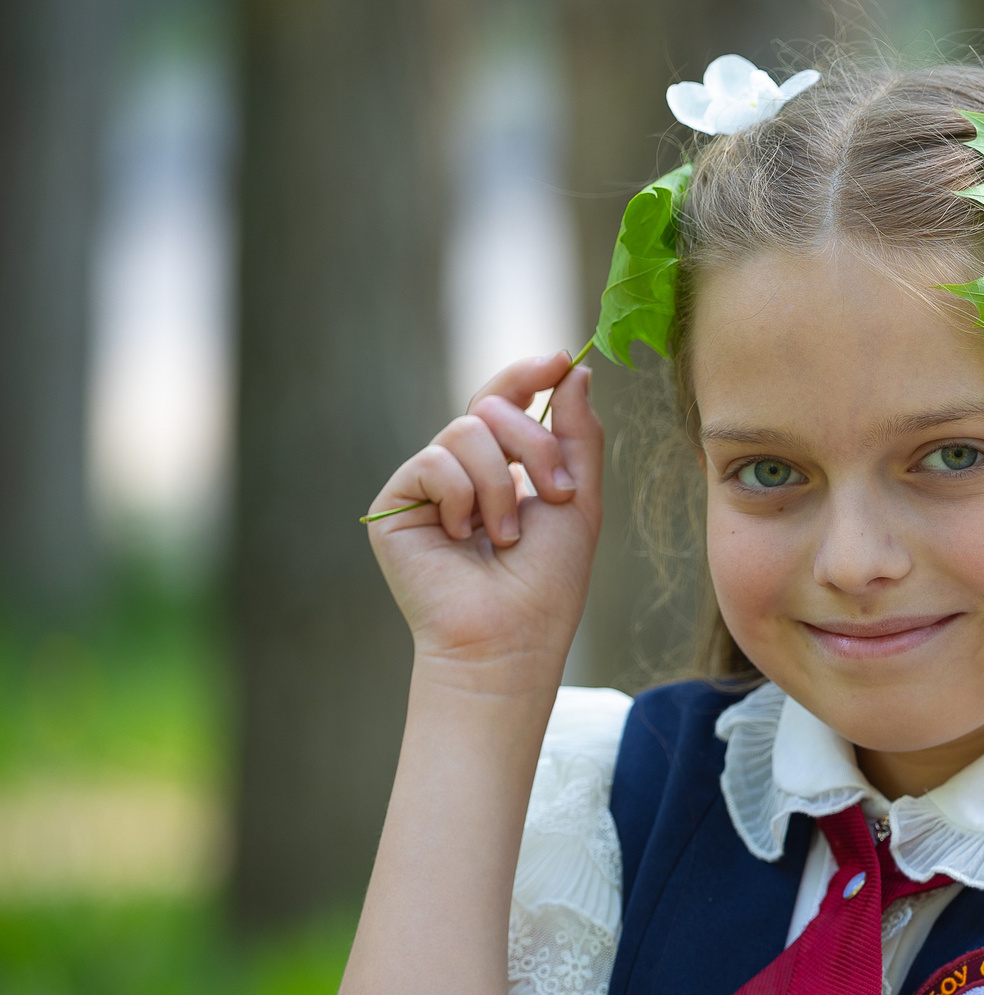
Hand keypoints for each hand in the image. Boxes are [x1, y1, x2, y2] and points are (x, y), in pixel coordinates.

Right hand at [366, 352, 604, 687]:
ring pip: (465, 432)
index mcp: (502, 469)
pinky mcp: (395, 504)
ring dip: (502, 485)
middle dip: (534, 444)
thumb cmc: (548, 582)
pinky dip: (464, 497)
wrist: (511, 636)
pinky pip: (433, 462)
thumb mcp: (578, 499)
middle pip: (491, 408)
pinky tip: (463, 538)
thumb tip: (574, 369)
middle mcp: (461, 472)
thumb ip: (578, 435)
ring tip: (505, 536)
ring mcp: (426, 487)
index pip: (506, 403)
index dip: (528, 375)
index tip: (559, 358)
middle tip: (556, 491)